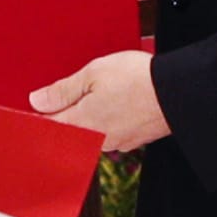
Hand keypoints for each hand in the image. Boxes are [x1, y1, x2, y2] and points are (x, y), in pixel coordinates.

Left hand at [30, 48, 167, 154]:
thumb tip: (37, 101)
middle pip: (71, 129)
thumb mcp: (93, 74)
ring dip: (92, 114)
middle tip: (77, 90)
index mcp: (81, 124)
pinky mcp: (134, 140)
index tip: (40, 102)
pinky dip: (112, 118)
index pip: (49, 124)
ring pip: (93, 131)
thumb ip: (62, 90)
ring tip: (104, 92)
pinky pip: (113, 131)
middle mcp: (96, 140)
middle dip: (68, 112)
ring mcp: (117, 142)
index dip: (42, 112)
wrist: (179, 92)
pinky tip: (119, 102)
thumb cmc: (137, 79)